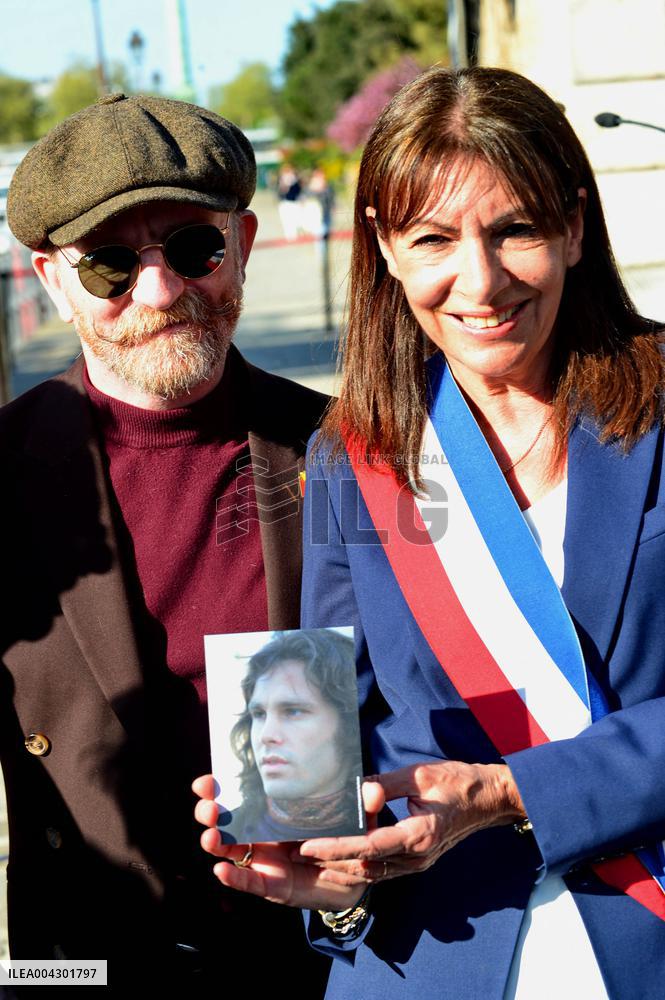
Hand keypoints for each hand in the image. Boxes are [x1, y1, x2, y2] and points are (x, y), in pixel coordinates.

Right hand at [192, 774, 382, 910]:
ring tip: (211, 838)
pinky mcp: (272, 885)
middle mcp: (263, 833)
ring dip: (216, 844)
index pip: (243, 795)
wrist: (355, 880)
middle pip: (228, 821)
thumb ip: (365, 805)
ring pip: (231, 851)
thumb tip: (374, 788)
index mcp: (275, 811)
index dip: (220, 788)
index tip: (206, 780)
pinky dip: (234, 878)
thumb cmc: (348, 840)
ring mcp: (264, 860)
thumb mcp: (357, 819)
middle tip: (207, 806)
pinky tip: (221, 871)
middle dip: (211, 812)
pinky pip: (249, 882)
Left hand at [295, 761, 525, 879]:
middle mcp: (417, 856)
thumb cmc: (458, 781)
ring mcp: (418, 863)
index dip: (336, 847)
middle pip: (364, 866)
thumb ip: (386, 785)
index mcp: (419, 835)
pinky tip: (338, 855)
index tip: (308, 846)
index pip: (368, 847)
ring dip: (340, 866)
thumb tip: (356, 791)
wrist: (490, 798)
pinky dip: (357, 864)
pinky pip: (382, 869)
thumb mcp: (420, 775)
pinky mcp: (417, 860)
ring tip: (309, 856)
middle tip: (296, 853)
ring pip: (371, 872)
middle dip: (329, 861)